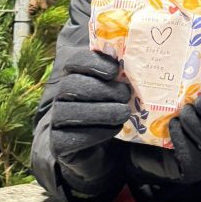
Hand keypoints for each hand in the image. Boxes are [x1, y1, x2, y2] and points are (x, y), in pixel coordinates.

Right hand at [49, 50, 130, 173]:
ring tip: (124, 112)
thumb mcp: (123, 88)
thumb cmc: (117, 110)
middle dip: (100, 89)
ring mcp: (56, 120)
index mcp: (74, 75)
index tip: (114, 70)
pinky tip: (114, 129)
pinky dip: (95, 133)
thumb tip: (144, 52)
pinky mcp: (59, 144)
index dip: (92, 62)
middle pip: (70, 85)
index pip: (74, 61)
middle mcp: (61, 96)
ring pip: (66, 111)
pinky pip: (69, 138)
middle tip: (125, 94)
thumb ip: (125, 71)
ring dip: (100, 111)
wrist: (109, 149)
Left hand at [168, 73, 200, 184]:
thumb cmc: (170, 105)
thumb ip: (198, 70)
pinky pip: (195, 161)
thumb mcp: (184, 84)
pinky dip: (184, 142)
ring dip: (199, 126)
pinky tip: (173, 127)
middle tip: (199, 100)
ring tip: (182, 113)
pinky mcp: (195, 170)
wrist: (152, 141)